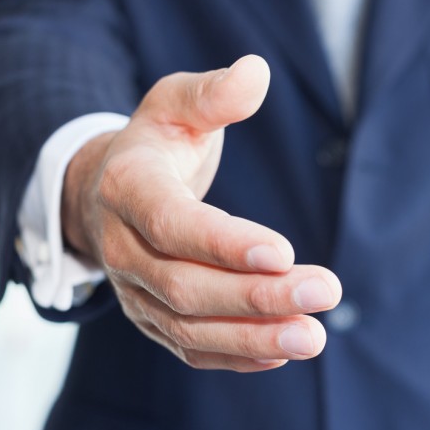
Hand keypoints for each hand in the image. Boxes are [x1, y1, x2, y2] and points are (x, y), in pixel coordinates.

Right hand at [61, 55, 340, 371]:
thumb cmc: (155, 145)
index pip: (170, 223)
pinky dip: (236, 356)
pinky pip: (190, 349)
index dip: (223, 243)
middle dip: (257, 296)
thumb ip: (212, 94)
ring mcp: (133, 293)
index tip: (285, 252)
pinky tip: (283, 351)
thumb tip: (256, 73)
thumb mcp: (174, 104)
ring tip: (313, 336)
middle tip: (325, 292)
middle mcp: (122, 249)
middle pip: (186, 286)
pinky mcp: (152, 321)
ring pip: (188, 328)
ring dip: (252, 336)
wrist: (104, 195)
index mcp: (126, 188)